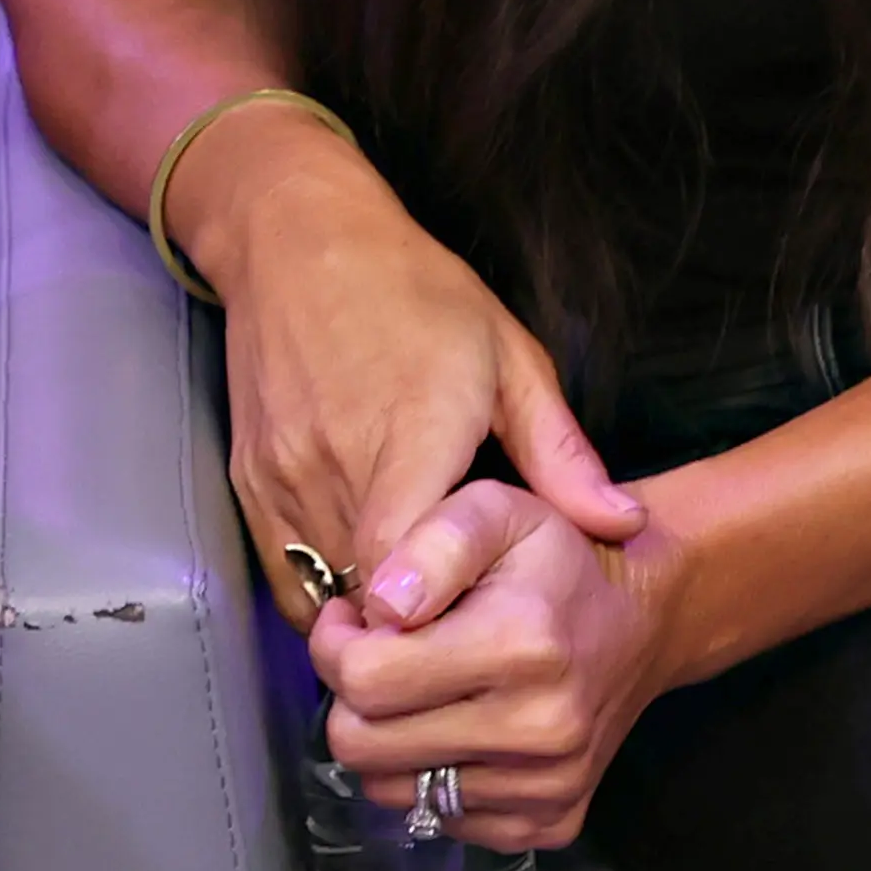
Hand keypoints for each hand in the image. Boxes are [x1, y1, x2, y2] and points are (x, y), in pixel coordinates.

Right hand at [198, 128, 641, 619]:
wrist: (295, 239)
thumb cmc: (413, 291)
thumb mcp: (509, 356)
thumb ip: (562, 454)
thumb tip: (621, 524)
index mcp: (411, 436)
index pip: (406, 572)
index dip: (444, 617)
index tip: (483, 624)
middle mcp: (335, 465)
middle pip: (368, 596)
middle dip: (419, 626)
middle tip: (468, 632)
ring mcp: (282, 477)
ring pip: (323, 593)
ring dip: (372, 610)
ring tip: (423, 609)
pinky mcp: (249, 483)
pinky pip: (284, 573)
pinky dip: (325, 589)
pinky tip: (367, 574)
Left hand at [312, 478, 687, 854]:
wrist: (639, 622)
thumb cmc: (553, 560)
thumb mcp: (495, 511)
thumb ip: (430, 542)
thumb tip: (380, 607)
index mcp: (520, 645)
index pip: (364, 678)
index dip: (335, 645)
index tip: (352, 619)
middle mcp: (539, 729)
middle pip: (363, 746)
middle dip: (350, 697)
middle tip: (378, 656)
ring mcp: (548, 787)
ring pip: (392, 791)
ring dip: (387, 740)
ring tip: (417, 689)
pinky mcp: (551, 824)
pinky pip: (441, 819)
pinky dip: (432, 775)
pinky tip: (458, 727)